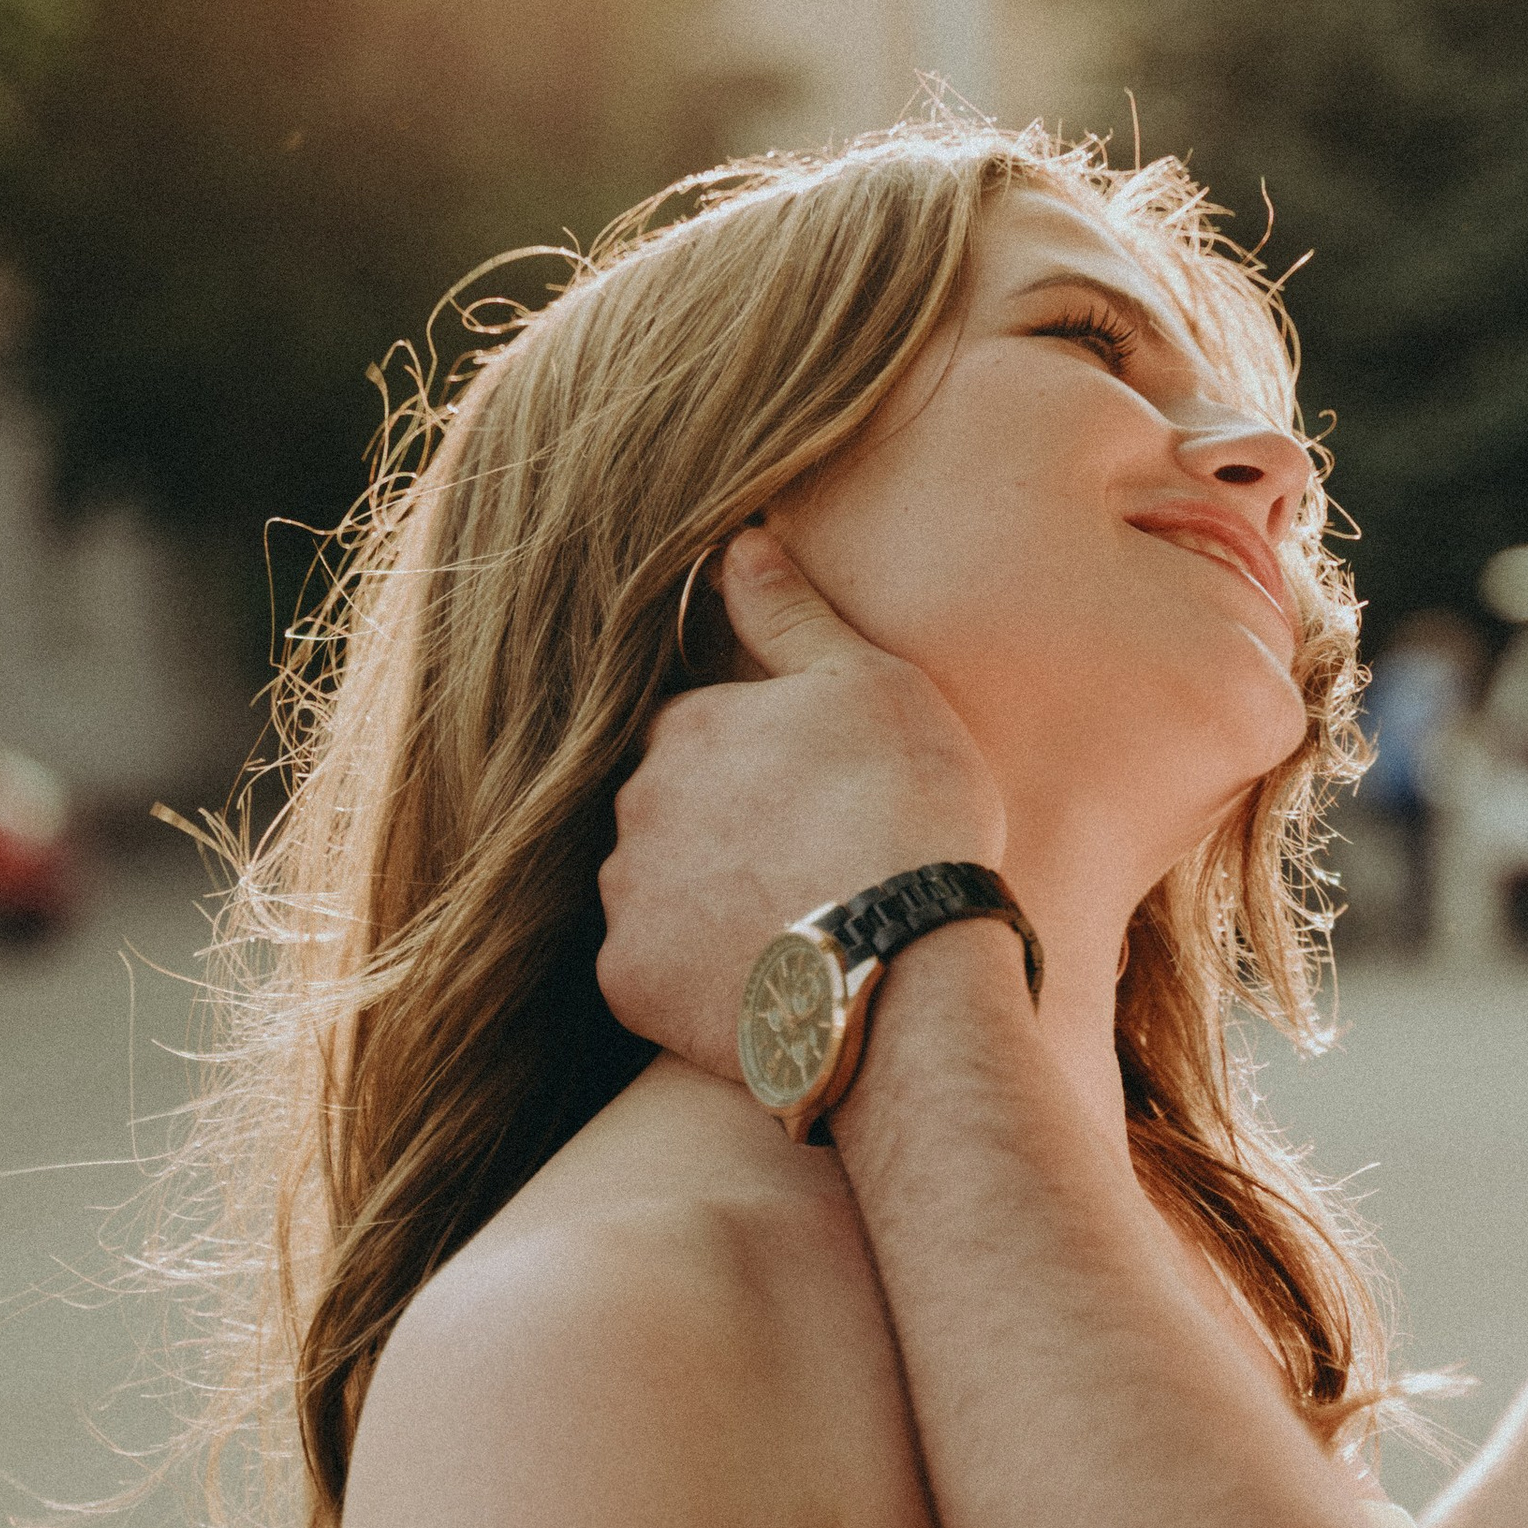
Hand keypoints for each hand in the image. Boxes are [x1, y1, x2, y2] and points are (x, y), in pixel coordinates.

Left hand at [598, 532, 1004, 1079]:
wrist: (902, 965)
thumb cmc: (902, 811)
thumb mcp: (870, 685)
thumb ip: (793, 616)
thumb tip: (738, 544)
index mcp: (684, 728)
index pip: (691, 734)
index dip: (749, 763)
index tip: (804, 796)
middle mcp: (632, 806)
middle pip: (662, 813)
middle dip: (715, 833)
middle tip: (802, 867)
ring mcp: (624, 897)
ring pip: (652, 892)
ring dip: (700, 905)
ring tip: (786, 931)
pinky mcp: (627, 982)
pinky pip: (650, 974)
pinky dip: (692, 979)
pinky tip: (760, 983)